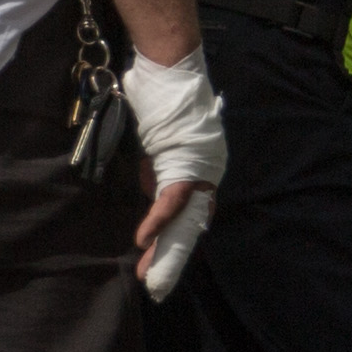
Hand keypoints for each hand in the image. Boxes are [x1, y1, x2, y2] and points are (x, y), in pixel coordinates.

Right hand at [123, 44, 227, 293]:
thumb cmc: (160, 99)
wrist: (168, 68)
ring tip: (149, 273)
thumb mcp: (155, 146)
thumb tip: (153, 196)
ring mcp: (201, 167)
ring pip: (184, 219)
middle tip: (156, 283)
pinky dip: (157, 220)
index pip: (191, 213)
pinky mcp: (184, 162)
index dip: (175, 239)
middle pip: (191, 224)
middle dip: (172, 255)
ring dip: (165, 249)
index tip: (158, 260)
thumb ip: (157, 172)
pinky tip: (144, 240)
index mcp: (202, 169)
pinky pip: (172, 199)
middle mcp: (208, 171)